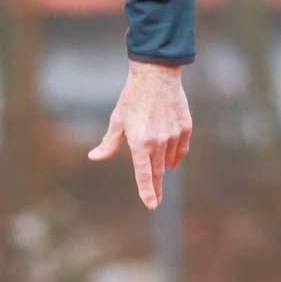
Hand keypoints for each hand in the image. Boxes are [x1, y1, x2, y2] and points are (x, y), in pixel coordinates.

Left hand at [87, 60, 191, 209]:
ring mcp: (174, 135)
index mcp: (140, 142)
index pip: (144, 174)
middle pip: (158, 172)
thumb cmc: (132, 98)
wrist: (155, 76)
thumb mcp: (117, 120)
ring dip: (162, 164)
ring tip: (155, 161)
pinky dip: (174, 154)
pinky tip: (168, 154)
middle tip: (156, 200)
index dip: (147, 191)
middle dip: (156, 188)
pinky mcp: (185, 128)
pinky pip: (181, 149)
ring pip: (169, 159)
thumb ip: (109, 143)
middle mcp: (159, 142)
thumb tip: (94, 157)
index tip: (151, 205)